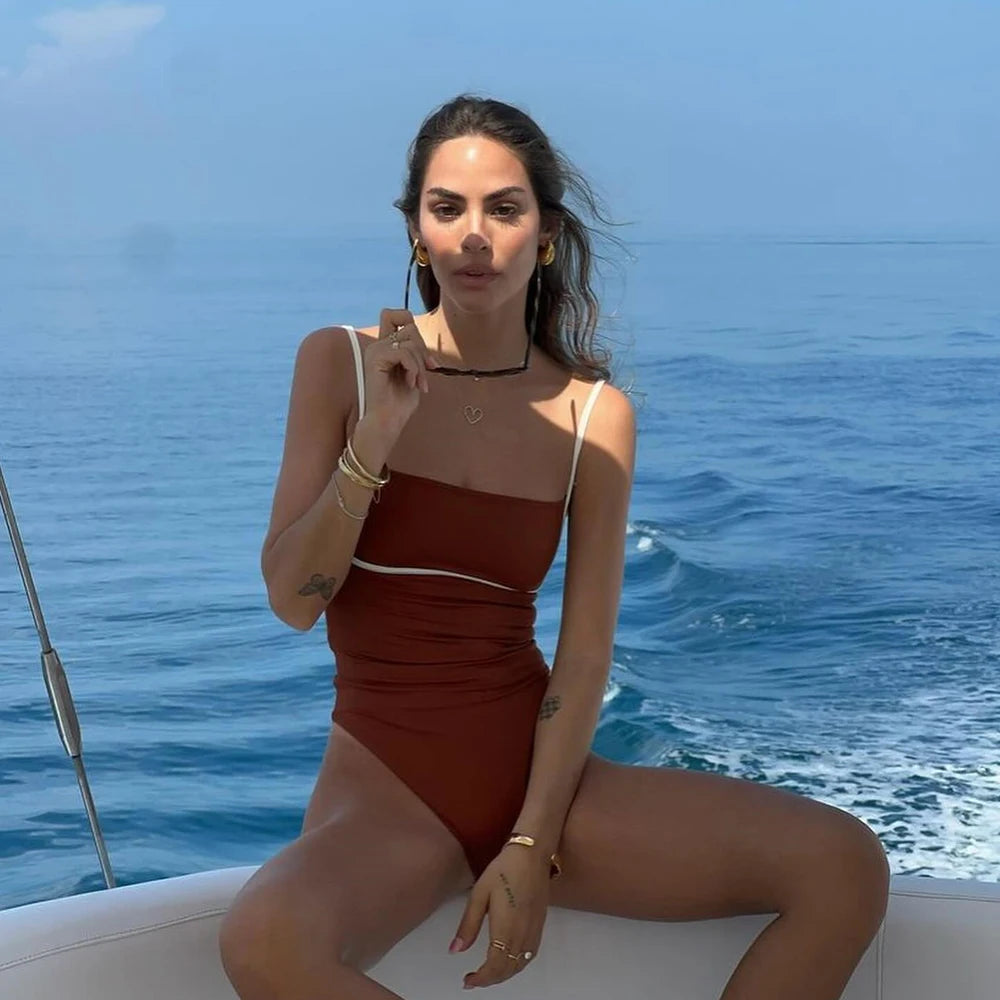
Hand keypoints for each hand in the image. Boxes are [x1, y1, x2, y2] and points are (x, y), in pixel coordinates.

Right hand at [363, 308, 438, 434]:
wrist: (387, 421)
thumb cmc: (400, 402)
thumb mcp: (414, 373)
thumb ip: (416, 354)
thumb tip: (425, 346)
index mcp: (385, 346)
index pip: (395, 314)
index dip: (411, 324)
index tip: (424, 355)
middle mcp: (378, 345)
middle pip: (409, 326)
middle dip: (423, 349)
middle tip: (428, 370)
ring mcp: (375, 350)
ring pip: (409, 341)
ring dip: (420, 364)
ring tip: (417, 383)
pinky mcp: (375, 358)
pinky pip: (404, 352)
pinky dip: (413, 368)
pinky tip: (411, 383)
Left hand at [450, 847, 549, 988]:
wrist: (532, 854)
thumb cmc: (504, 869)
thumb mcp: (479, 893)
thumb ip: (468, 925)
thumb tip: (455, 950)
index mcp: (506, 928)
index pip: (494, 966)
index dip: (480, 980)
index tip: (467, 981)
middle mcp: (522, 934)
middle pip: (508, 970)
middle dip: (490, 980)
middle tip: (473, 979)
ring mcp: (534, 931)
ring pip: (520, 965)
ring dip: (504, 974)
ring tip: (487, 973)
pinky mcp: (540, 925)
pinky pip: (530, 955)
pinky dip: (518, 965)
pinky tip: (509, 960)